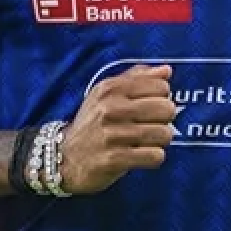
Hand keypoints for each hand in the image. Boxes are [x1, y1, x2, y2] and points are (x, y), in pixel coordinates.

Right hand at [60, 64, 176, 194]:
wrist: (63, 158)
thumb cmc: (92, 123)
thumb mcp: (106, 94)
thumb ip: (136, 78)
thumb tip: (166, 70)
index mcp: (111, 88)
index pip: (161, 86)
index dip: (161, 98)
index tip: (149, 107)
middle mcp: (111, 108)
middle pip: (167, 109)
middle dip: (164, 120)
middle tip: (149, 126)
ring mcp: (112, 134)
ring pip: (164, 134)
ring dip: (159, 141)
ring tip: (144, 142)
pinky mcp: (115, 159)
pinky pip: (155, 156)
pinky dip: (153, 158)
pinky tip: (140, 156)